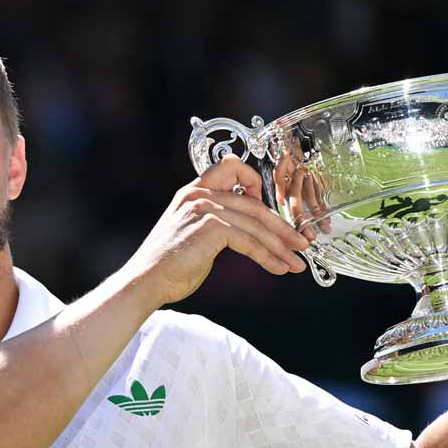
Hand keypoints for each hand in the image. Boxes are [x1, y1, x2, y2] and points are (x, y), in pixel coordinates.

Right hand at [126, 156, 311, 305]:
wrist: (146, 280)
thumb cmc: (168, 263)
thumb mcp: (192, 231)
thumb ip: (215, 222)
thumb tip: (246, 231)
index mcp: (193, 190)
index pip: (232, 167)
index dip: (255, 182)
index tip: (267, 207)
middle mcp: (199, 194)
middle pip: (254, 205)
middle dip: (283, 227)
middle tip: (301, 243)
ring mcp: (204, 209)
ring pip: (256, 225)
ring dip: (280, 246)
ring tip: (296, 263)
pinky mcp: (211, 229)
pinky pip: (249, 241)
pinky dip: (267, 257)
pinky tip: (278, 268)